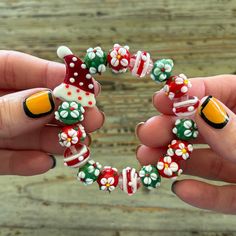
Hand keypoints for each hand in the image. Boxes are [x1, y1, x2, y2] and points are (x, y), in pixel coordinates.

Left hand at [0, 50, 103, 175]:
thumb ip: (5, 110)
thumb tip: (47, 100)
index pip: (18, 68)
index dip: (52, 74)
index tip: (84, 82)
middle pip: (30, 102)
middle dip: (63, 111)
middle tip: (93, 117)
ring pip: (25, 132)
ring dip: (52, 139)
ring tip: (77, 143)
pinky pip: (7, 158)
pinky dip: (24, 162)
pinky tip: (42, 163)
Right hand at [136, 75, 235, 213]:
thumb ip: (235, 133)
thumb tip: (203, 108)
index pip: (225, 91)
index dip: (191, 92)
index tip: (161, 99)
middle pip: (206, 127)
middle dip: (173, 130)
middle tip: (146, 132)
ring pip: (209, 160)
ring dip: (177, 161)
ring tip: (147, 159)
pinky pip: (223, 194)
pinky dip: (202, 193)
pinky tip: (181, 189)